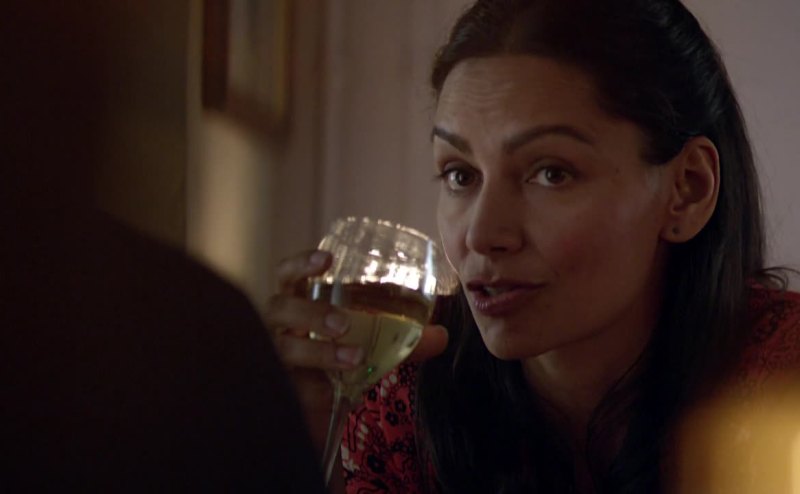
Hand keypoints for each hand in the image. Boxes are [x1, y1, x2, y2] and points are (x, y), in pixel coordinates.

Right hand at [265, 250, 448, 452]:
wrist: (325, 412)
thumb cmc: (343, 362)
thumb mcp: (374, 345)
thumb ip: (405, 340)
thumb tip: (441, 336)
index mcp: (299, 304)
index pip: (288, 275)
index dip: (301, 264)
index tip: (328, 259)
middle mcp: (281, 328)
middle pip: (279, 309)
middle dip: (310, 312)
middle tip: (343, 323)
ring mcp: (276, 360)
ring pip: (284, 349)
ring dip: (320, 351)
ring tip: (354, 357)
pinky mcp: (281, 392)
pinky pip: (292, 388)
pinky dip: (316, 389)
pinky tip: (335, 392)